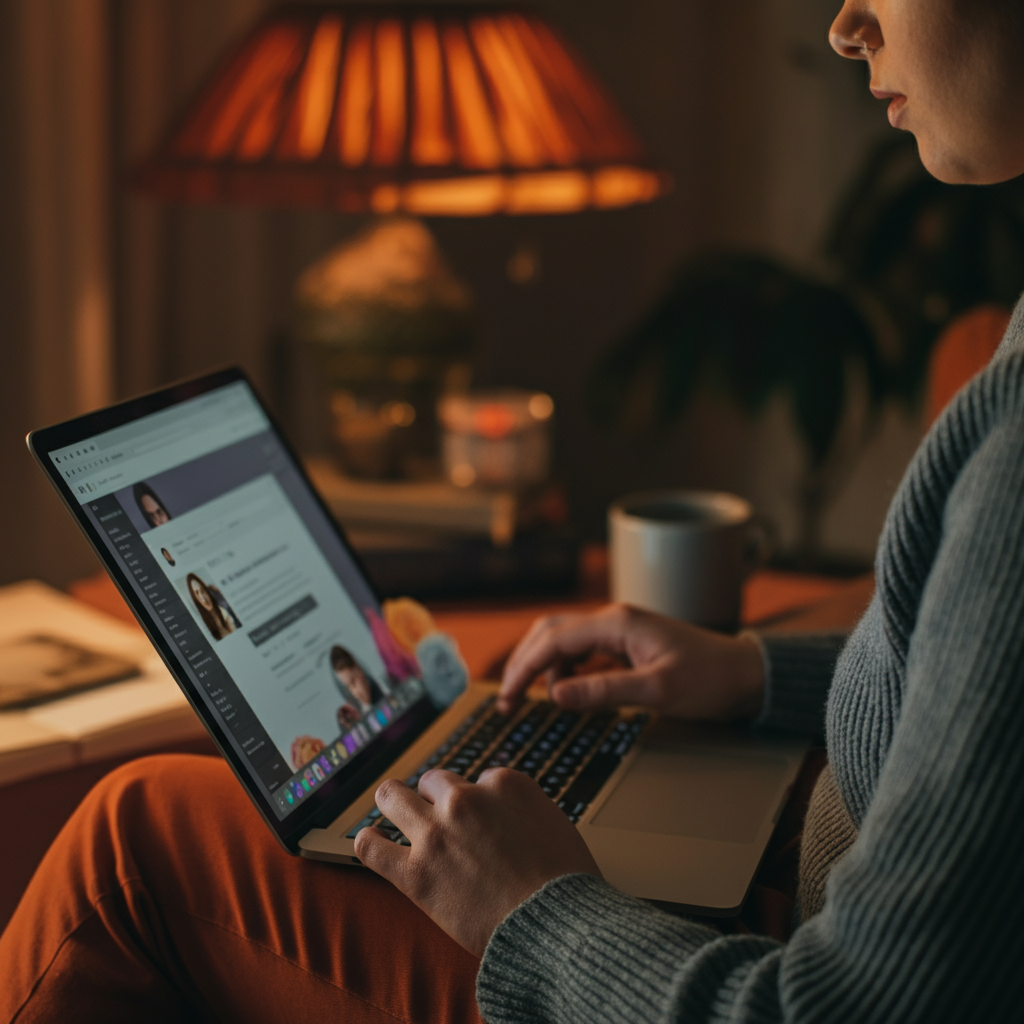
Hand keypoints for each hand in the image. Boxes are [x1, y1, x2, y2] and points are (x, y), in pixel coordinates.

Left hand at [354, 767, 600, 956]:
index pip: (479, 780)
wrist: (557, 926)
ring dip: (394, 802)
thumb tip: (506, 814)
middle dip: (437, 798)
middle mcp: (465, 799)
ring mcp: (436, 833)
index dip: (481, 803)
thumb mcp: (555, 822)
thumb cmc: (566, 882)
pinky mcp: (414, 873)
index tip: (483, 824)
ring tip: (393, 810)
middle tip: (442, 820)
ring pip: (393, 796)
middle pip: (434, 782)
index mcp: (504, 783)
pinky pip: (371, 847)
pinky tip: (370, 842)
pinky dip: (368, 842)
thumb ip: (523, 808)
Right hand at [499, 603, 763, 719]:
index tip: (507, 700)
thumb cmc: (709, 680)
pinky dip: (567, 671)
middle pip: (550, 632)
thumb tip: (554, 695)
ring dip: (544, 667)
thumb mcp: (657, 691)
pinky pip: (584, 653)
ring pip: (564, 641)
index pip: (553, 640)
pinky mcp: (627, 645)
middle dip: (524, 663)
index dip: (523, 669)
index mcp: (617, 623)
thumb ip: (604, 691)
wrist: (746, 674)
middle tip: (508, 701)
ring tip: (534, 701)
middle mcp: (613, 620)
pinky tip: (568, 693)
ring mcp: (620, 631)